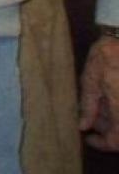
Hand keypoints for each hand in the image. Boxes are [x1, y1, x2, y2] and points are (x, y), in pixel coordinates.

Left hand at [80, 35, 118, 150]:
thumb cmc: (107, 55)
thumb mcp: (91, 80)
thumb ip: (88, 105)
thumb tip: (83, 126)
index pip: (116, 141)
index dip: (102, 144)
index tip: (88, 138)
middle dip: (106, 127)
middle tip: (90, 116)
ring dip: (112, 117)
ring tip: (97, 102)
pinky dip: (116, 107)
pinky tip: (107, 96)